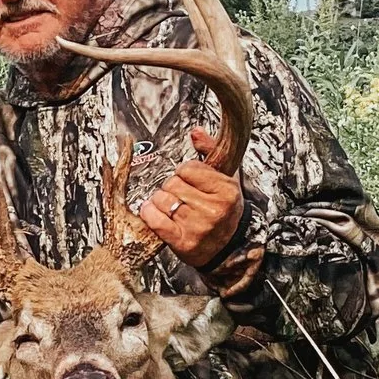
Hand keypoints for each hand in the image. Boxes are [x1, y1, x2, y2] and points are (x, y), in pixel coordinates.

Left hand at [137, 129, 244, 266]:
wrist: (229, 248)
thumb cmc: (224, 211)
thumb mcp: (225, 180)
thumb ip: (211, 153)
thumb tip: (196, 131)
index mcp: (226, 190)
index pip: (188, 168)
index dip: (184, 173)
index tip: (189, 182)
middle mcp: (214, 208)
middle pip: (171, 183)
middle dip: (170, 188)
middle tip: (180, 197)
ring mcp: (198, 226)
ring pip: (160, 199)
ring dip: (159, 202)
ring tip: (172, 208)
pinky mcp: (182, 241)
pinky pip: (154, 219)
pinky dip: (149, 214)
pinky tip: (154, 213)